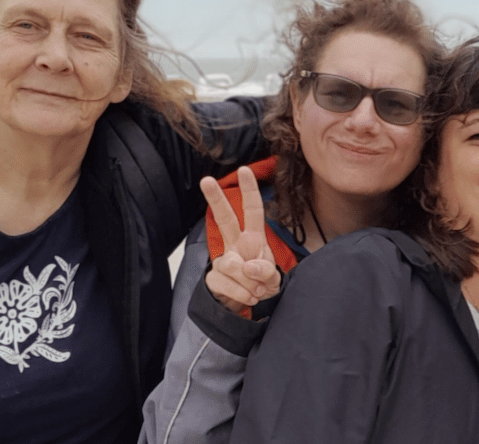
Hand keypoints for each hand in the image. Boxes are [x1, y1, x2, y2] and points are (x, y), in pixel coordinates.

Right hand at [202, 166, 280, 312]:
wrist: (245, 307)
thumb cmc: (260, 284)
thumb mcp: (272, 280)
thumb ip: (266, 272)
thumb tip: (250, 267)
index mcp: (253, 238)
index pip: (253, 211)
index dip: (249, 191)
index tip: (244, 170)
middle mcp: (236, 244)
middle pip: (225, 219)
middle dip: (216, 199)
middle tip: (206, 180)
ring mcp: (223, 260)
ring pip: (233, 265)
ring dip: (250, 282)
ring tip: (257, 290)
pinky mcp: (213, 277)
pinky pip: (228, 284)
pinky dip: (242, 293)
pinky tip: (248, 296)